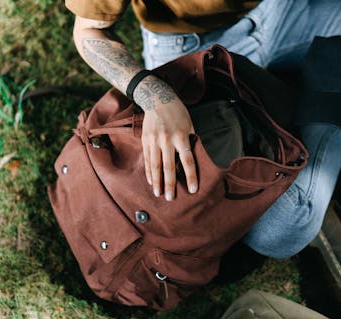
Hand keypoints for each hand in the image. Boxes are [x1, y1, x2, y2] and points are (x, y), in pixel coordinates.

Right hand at [135, 76, 197, 200]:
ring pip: (155, 165)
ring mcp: (154, 140)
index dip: (190, 176)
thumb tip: (195, 158)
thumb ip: (191, 141)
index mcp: (181, 136)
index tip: (192, 190)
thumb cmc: (178, 113)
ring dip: (156, 181)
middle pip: (168, 166)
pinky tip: (151, 182)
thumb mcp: (189, 124)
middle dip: (169, 184)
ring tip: (158, 194)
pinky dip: (149, 172)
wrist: (157, 99)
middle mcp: (166, 140)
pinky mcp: (145, 140)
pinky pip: (148, 159)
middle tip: (170, 198)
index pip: (187, 161)